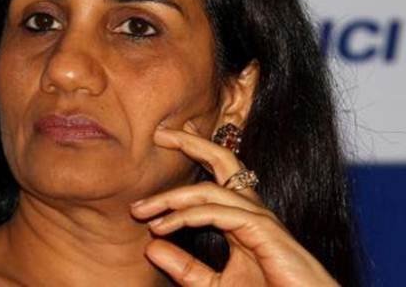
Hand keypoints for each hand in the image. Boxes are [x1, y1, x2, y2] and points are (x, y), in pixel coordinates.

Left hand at [130, 121, 338, 285]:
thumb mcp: (215, 286)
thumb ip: (185, 268)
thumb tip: (150, 247)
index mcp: (243, 217)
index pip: (215, 176)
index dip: (190, 158)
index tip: (160, 152)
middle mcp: (252, 209)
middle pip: (222, 159)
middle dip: (190, 142)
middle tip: (159, 134)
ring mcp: (260, 218)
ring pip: (211, 190)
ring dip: (172, 197)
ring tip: (140, 210)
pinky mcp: (265, 230)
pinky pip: (219, 212)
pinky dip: (188, 216)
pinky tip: (163, 227)